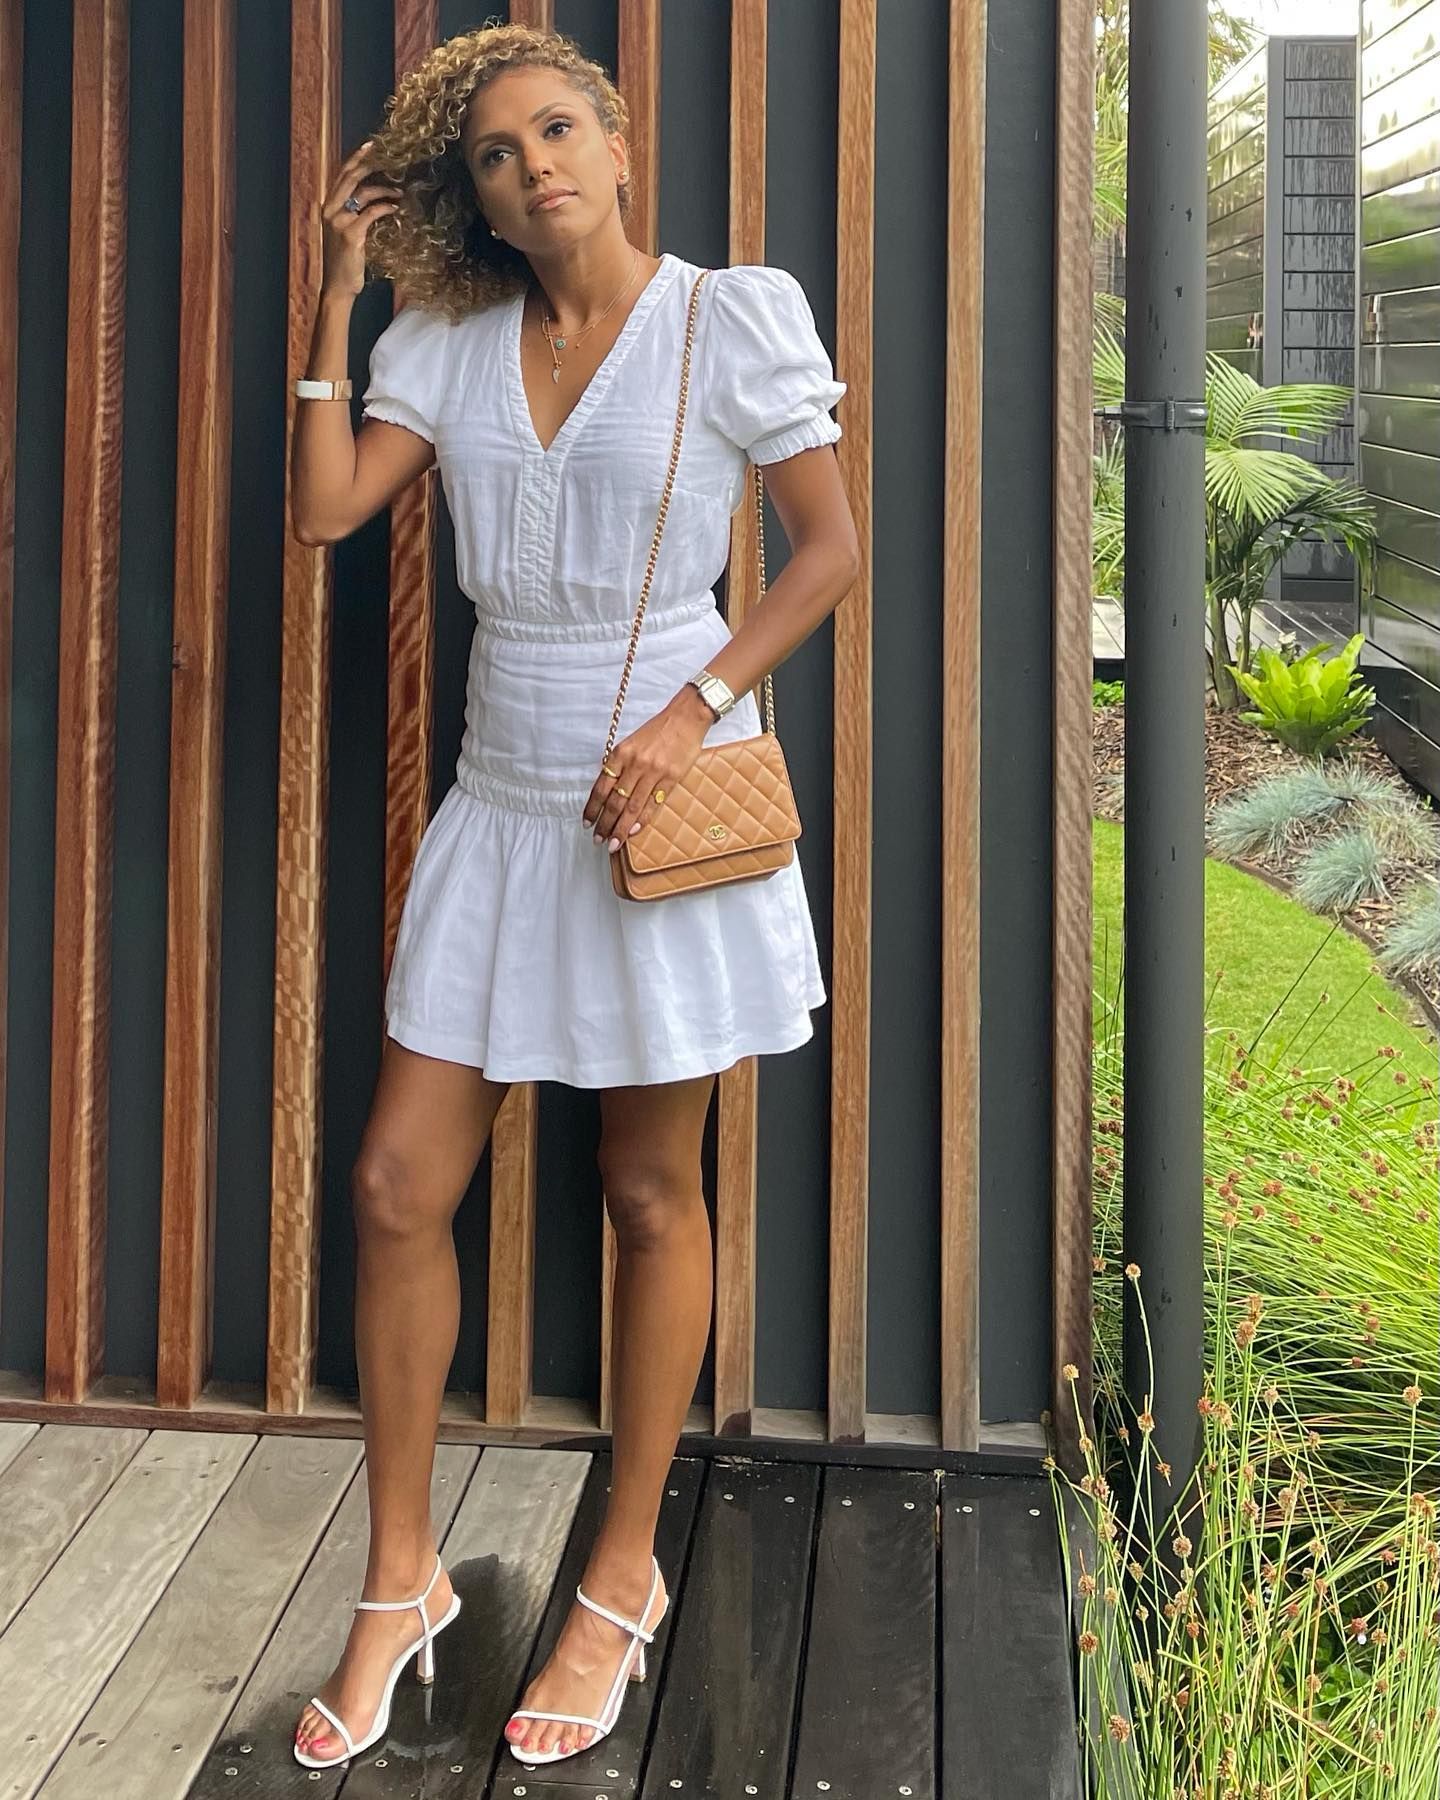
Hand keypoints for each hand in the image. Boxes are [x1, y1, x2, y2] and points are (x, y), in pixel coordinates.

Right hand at [320, 140, 402, 299]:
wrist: (338, 287)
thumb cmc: (345, 261)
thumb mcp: (346, 232)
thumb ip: (354, 214)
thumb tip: (375, 198)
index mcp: (328, 206)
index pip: (341, 175)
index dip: (356, 158)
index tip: (371, 145)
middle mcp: (330, 209)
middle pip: (351, 177)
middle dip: (370, 164)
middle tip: (389, 158)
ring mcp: (339, 221)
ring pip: (363, 193)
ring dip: (385, 190)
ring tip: (400, 192)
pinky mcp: (351, 234)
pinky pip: (371, 213)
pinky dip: (385, 208)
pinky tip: (395, 209)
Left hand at [583, 687, 713, 852]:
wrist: (685, 718)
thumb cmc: (658, 731)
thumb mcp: (631, 743)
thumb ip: (619, 765)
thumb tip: (608, 791)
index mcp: (620, 754)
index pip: (601, 787)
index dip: (592, 808)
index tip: (587, 822)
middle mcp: (634, 764)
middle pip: (615, 801)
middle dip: (604, 824)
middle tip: (598, 840)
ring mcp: (653, 772)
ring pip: (632, 806)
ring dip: (621, 828)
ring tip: (614, 843)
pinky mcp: (670, 778)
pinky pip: (653, 803)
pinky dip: (642, 819)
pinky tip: (634, 831)